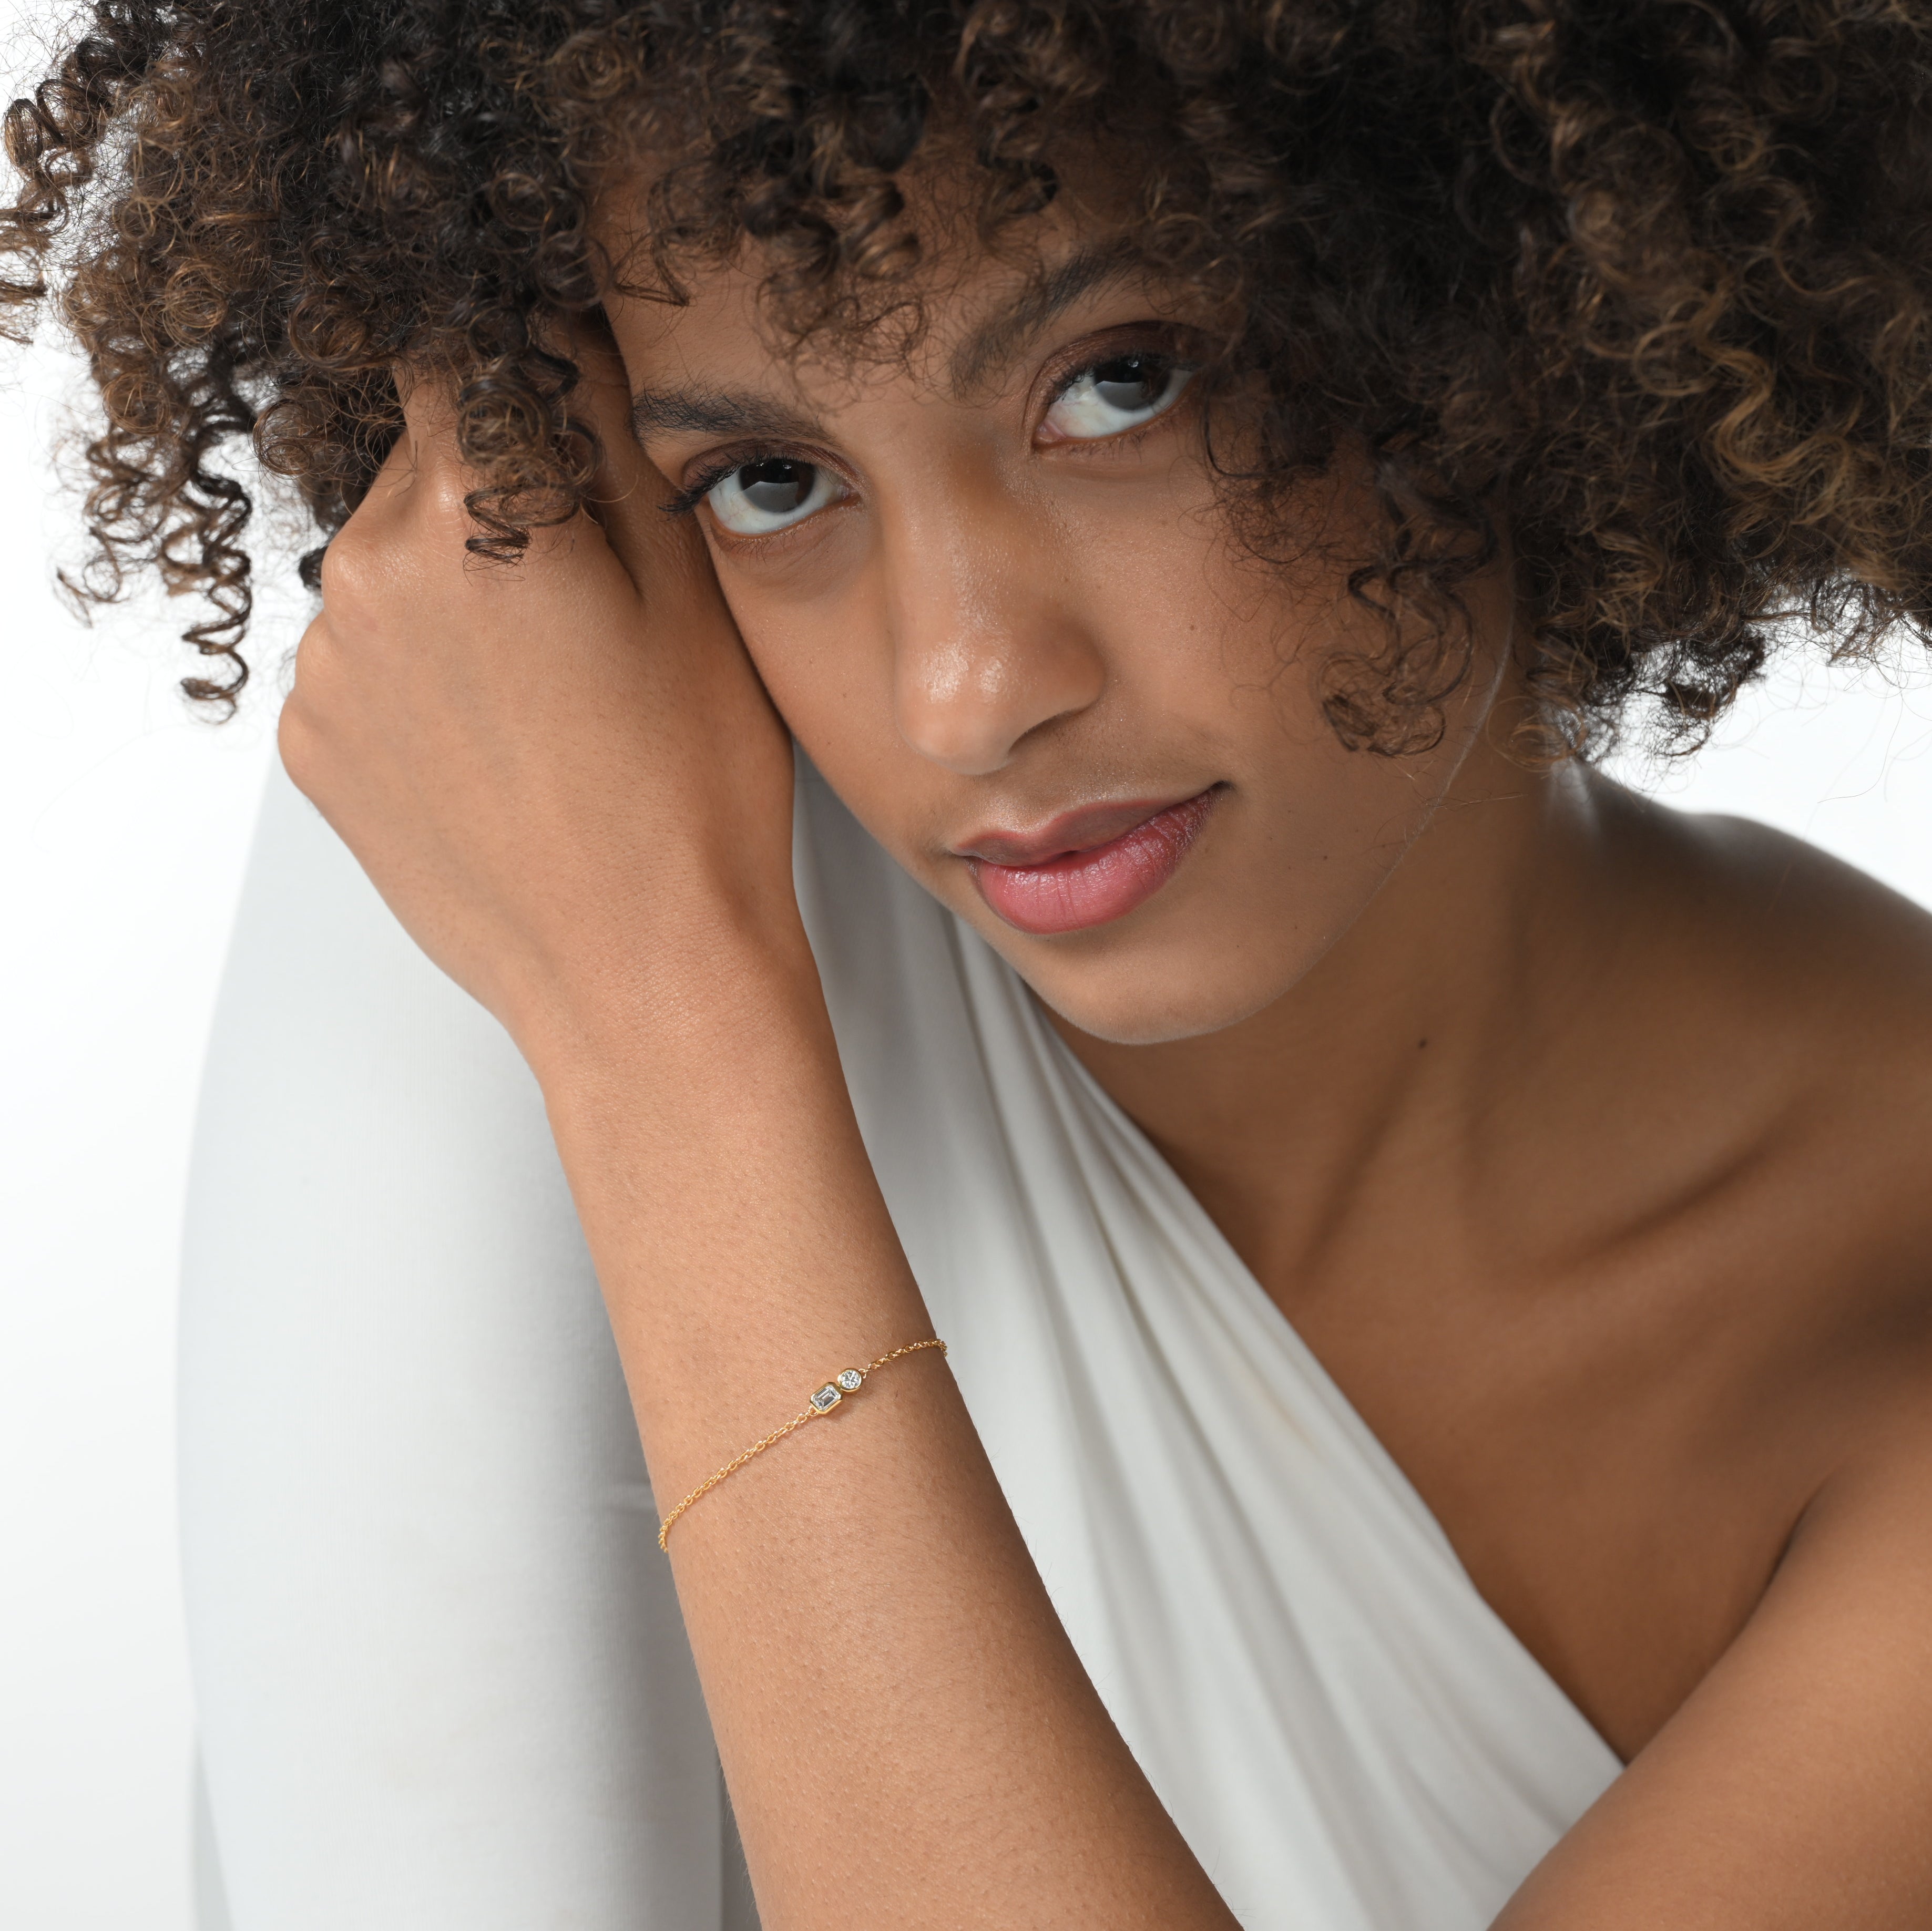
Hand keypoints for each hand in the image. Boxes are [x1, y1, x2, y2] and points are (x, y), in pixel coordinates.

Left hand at [278, 327, 800, 1055]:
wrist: (642, 980)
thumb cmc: (691, 802)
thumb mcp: (692, 597)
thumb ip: (611, 441)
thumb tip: (560, 344)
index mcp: (468, 518)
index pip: (455, 360)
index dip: (517, 379)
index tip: (562, 432)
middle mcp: (365, 580)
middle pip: (418, 466)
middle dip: (495, 498)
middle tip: (591, 601)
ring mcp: (331, 672)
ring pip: (386, 567)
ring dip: (455, 591)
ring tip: (552, 694)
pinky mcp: (318, 751)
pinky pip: (363, 661)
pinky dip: (421, 675)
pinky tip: (504, 743)